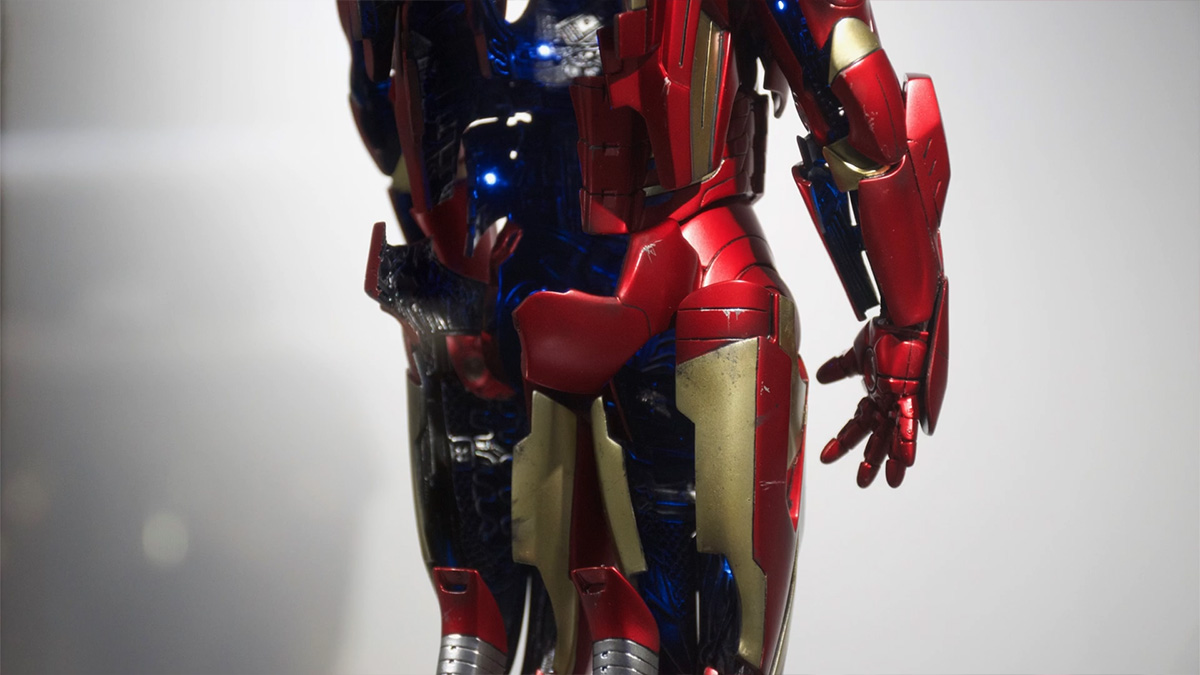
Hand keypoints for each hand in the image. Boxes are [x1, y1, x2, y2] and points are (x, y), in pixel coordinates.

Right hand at [816, 320, 928, 487]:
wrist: (902, 317)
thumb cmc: (885, 330)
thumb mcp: (856, 353)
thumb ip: (840, 367)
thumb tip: (821, 375)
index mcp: (876, 394)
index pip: (857, 424)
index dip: (842, 442)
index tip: (825, 457)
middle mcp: (889, 401)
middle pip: (878, 437)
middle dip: (870, 460)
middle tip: (862, 481)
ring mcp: (902, 400)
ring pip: (897, 436)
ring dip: (893, 459)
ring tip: (890, 481)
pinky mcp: (912, 394)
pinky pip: (909, 422)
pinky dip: (907, 442)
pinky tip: (906, 461)